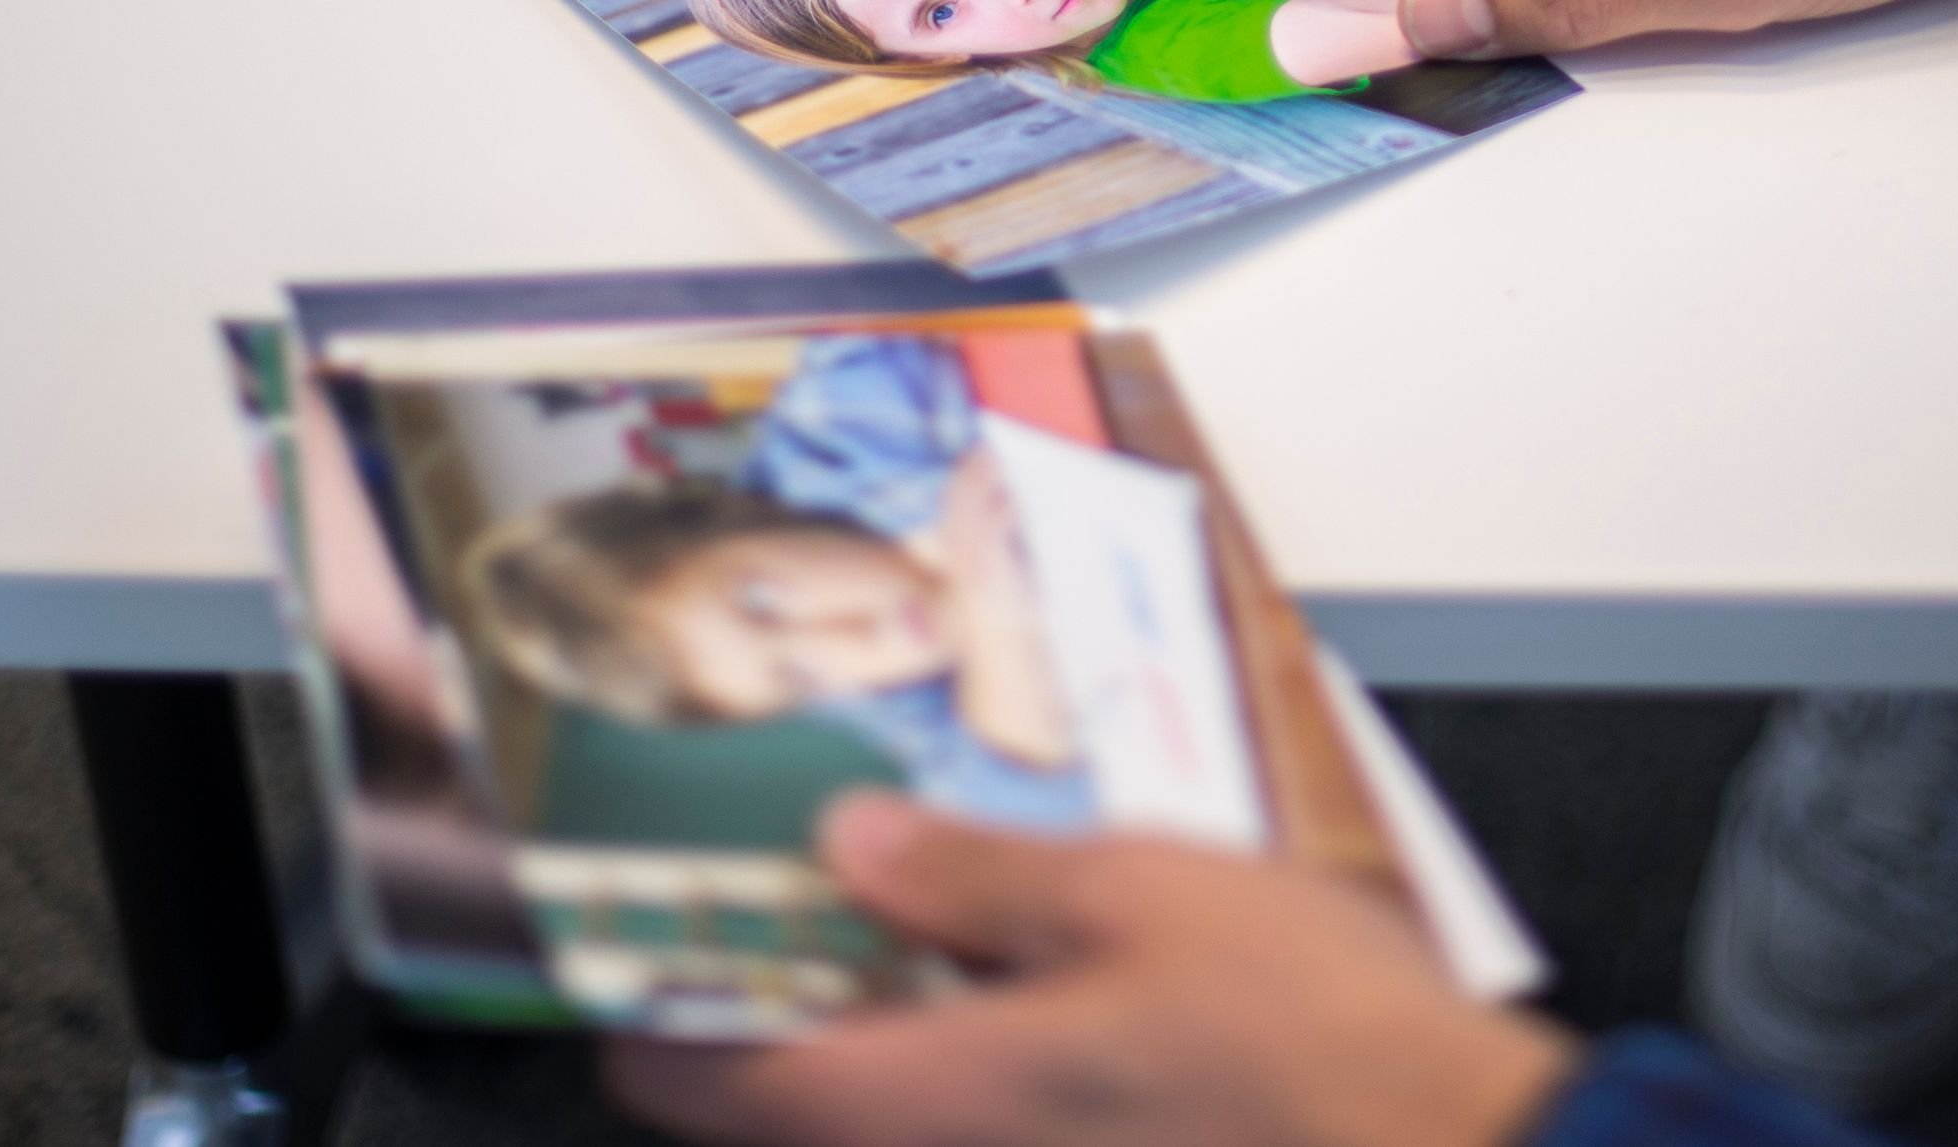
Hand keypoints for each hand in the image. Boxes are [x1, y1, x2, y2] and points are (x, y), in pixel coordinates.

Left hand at [606, 795, 1573, 1146]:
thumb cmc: (1308, 1038)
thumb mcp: (1133, 892)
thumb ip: (973, 877)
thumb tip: (852, 842)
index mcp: (918, 1104)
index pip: (700, 1079)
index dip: (650, 1004)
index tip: (650, 931)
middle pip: (785, 1120)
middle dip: (779, 1014)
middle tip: (813, 905)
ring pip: (888, 1131)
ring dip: (884, 1049)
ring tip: (932, 943)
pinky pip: (979, 1138)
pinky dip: (971, 1081)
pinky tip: (1042, 1015)